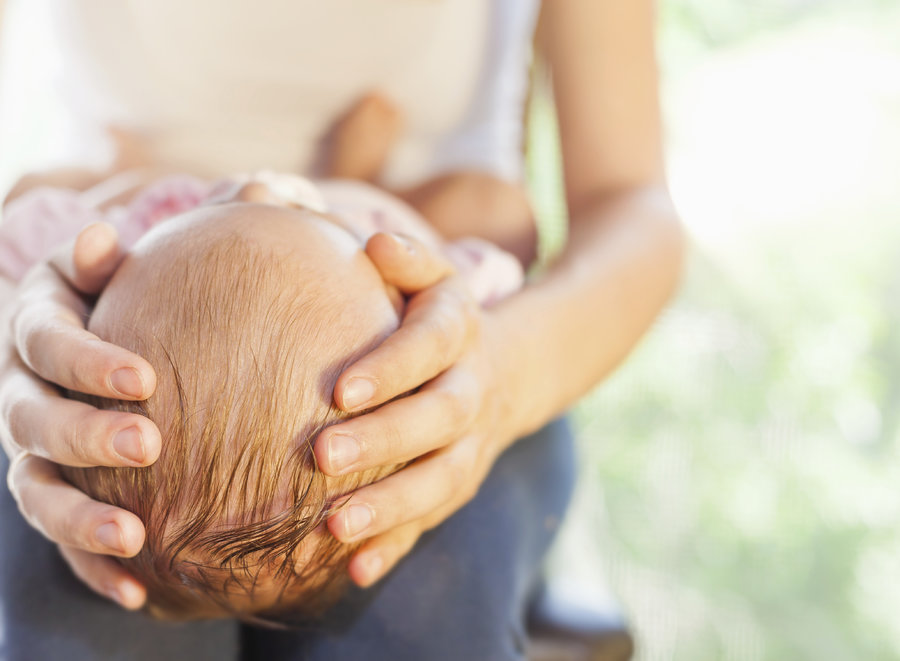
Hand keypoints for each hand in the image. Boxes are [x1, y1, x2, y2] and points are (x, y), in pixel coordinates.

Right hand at [0, 223, 158, 608]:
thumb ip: (102, 259)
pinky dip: (93, 567)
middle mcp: (19, 396)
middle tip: (149, 445)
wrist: (92, 339)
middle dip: (86, 436)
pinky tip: (139, 592)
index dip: (85, 360)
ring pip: (35, 492)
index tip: (143, 377)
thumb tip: (102, 240)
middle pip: (33, 422)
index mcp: (32, 332)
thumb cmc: (113, 296)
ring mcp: (29, 453)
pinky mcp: (53, 494)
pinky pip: (62, 538)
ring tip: (135, 539)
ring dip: (80, 520)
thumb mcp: (101, 269)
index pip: (44, 342)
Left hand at [314, 232, 517, 586]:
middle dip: (383, 441)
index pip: (431, 347)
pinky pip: (430, 519)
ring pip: (439, 481)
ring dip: (389, 507)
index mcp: (461, 334)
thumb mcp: (436, 278)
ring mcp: (469, 446)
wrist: (504, 371)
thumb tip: (374, 242)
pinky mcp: (456, 484)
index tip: (338, 390)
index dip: (391, 369)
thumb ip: (409, 258)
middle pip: (437, 420)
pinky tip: (355, 572)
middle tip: (322, 457)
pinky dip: (396, 546)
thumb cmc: (440, 317)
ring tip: (334, 529)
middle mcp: (471, 392)